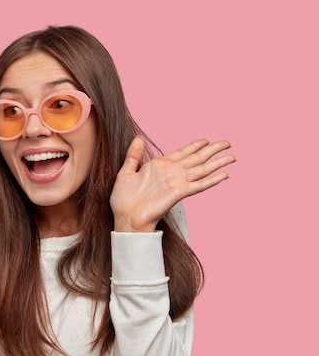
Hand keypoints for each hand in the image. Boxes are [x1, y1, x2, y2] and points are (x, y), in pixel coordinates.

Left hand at [110, 136, 235, 231]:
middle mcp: (171, 173)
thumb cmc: (123, 199)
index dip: (195, 145)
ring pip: (202, 169)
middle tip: (227, 143)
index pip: (182, 152)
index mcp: (159, 166)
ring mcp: (177, 183)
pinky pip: (199, 185)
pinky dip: (212, 180)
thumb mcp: (126, 172)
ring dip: (218, 163)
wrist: (125, 217)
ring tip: (232, 157)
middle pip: (197, 158)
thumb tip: (139, 138)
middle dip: (212, 150)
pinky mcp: (179, 193)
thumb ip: (133, 155)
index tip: (206, 139)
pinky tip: (224, 175)